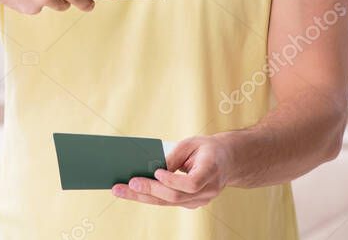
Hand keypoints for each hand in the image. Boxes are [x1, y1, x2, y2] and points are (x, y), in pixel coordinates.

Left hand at [111, 135, 233, 208]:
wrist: (227, 160)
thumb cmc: (207, 148)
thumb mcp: (192, 143)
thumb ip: (174, 156)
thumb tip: (152, 169)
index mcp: (211, 171)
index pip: (192, 183)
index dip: (173, 181)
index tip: (157, 172)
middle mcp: (208, 190)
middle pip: (176, 197)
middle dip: (149, 190)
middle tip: (127, 184)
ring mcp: (201, 200)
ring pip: (169, 202)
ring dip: (143, 197)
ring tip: (120, 190)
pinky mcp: (192, 203)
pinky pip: (168, 202)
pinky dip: (150, 197)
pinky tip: (132, 192)